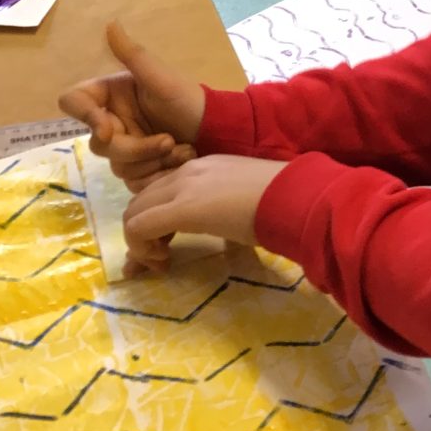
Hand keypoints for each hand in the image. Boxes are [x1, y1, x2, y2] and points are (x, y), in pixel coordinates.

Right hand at [59, 22, 205, 187]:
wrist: (216, 128)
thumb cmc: (188, 97)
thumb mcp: (161, 76)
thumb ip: (133, 54)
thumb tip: (111, 23)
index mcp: (109, 96)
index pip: (73, 102)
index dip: (84, 117)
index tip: (110, 129)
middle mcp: (111, 122)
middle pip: (99, 145)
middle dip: (137, 148)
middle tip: (168, 141)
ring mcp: (124, 148)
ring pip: (119, 167)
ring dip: (153, 161)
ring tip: (182, 149)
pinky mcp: (139, 170)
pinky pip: (135, 182)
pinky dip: (159, 175)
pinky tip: (181, 161)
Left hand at [123, 154, 286, 269]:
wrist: (295, 196)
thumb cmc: (280, 202)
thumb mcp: (243, 201)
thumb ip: (225, 211)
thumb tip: (226, 234)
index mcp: (201, 168)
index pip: (158, 191)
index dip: (153, 223)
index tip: (166, 250)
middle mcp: (186, 172)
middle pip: (140, 201)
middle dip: (142, 235)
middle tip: (162, 259)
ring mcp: (182, 186)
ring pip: (134, 213)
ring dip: (140, 243)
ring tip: (163, 262)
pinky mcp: (183, 208)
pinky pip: (140, 227)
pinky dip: (141, 248)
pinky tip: (164, 262)